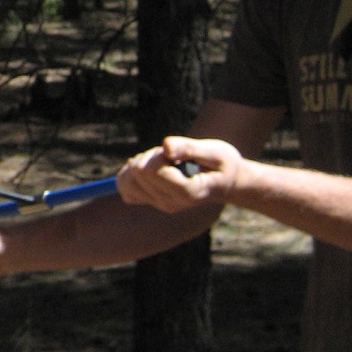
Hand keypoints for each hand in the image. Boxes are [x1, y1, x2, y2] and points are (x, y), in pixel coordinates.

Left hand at [117, 136, 243, 211]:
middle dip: (150, 155)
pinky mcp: (152, 201)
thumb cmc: (222, 164)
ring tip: (163, 161)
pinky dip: (130, 173)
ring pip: (126, 181)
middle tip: (172, 155)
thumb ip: (190, 148)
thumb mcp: (215, 151)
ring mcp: (160, 204)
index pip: (152, 171)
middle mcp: (171, 203)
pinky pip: (125, 188)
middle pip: (137, 173)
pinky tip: (149, 167)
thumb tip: (166, 147)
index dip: (158, 155)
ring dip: (140, 163)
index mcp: (187, 193)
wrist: (226, 182)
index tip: (176, 153)